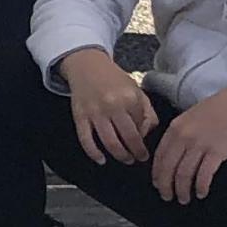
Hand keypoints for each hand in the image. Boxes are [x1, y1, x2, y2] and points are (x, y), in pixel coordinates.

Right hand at [59, 48, 159, 164]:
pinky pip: (86, 140)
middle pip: (129, 138)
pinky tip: (101, 159)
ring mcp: (95, 112)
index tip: (145, 145)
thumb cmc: (113, 79)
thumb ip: (147, 111)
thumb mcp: (136, 90)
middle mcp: (113, 105)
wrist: (86, 66)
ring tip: (125, 159)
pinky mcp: (80, 116)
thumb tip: (146, 133)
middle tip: (139, 158)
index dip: (144, 138)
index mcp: (130, 98)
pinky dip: (94, 153)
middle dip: (136, 152)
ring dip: (120, 155)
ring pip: (110, 142)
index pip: (142, 127)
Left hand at [149, 77, 226, 204]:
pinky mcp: (217, 151)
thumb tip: (172, 155)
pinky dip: (201, 186)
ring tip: (184, 199)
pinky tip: (202, 193)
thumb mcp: (191, 117)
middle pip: (169, 168)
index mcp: (175, 128)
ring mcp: (200, 144)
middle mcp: (184, 137)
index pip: (159, 156)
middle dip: (166, 186)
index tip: (158, 185)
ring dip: (183, 190)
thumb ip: (180, 134)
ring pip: (184, 174)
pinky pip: (204, 174)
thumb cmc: (219, 110)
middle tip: (168, 198)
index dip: (157, 174)